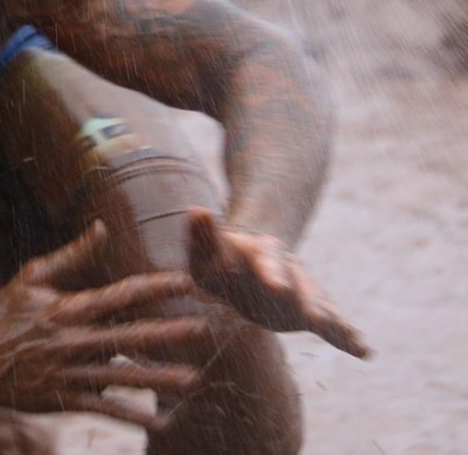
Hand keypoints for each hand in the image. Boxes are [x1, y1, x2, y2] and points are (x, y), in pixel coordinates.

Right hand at [0, 221, 208, 431]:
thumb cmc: (6, 314)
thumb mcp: (33, 277)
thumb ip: (72, 255)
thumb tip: (101, 227)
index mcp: (68, 308)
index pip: (118, 295)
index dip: (153, 288)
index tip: (184, 281)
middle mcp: (73, 340)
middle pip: (127, 337)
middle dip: (166, 334)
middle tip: (201, 330)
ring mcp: (70, 372)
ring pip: (122, 376)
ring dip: (159, 379)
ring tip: (192, 380)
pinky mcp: (66, 398)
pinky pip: (105, 408)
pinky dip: (133, 414)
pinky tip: (161, 419)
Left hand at [186, 208, 369, 358]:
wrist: (244, 263)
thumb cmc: (220, 258)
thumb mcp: (208, 248)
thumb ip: (203, 234)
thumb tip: (197, 210)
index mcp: (262, 252)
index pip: (268, 260)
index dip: (272, 272)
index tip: (276, 287)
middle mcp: (289, 269)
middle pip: (302, 284)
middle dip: (309, 301)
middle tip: (316, 318)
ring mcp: (302, 290)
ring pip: (321, 303)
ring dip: (333, 320)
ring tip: (350, 336)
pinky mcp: (309, 311)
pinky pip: (331, 324)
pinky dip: (347, 337)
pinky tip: (365, 352)